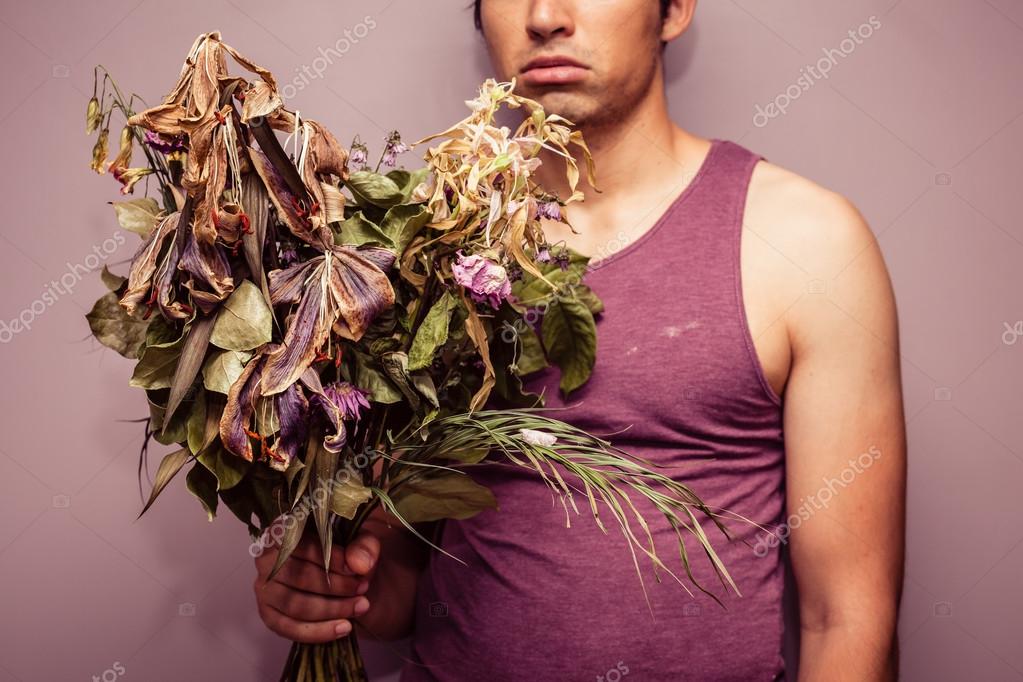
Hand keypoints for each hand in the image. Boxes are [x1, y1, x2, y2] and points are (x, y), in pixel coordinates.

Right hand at [253, 523, 380, 643]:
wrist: (344, 575)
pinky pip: (287, 628)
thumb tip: (359, 565)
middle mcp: (266, 557)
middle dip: (336, 586)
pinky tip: (343, 628)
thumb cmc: (346, 550)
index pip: (303, 544)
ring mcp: (264, 586)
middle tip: (363, 588)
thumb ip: (364, 545)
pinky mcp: (267, 613)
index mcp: (285, 529)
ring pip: (294, 604)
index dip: (332, 559)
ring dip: (331, 609)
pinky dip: (318, 631)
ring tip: (359, 607)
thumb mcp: (360, 538)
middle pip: (297, 576)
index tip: (357, 570)